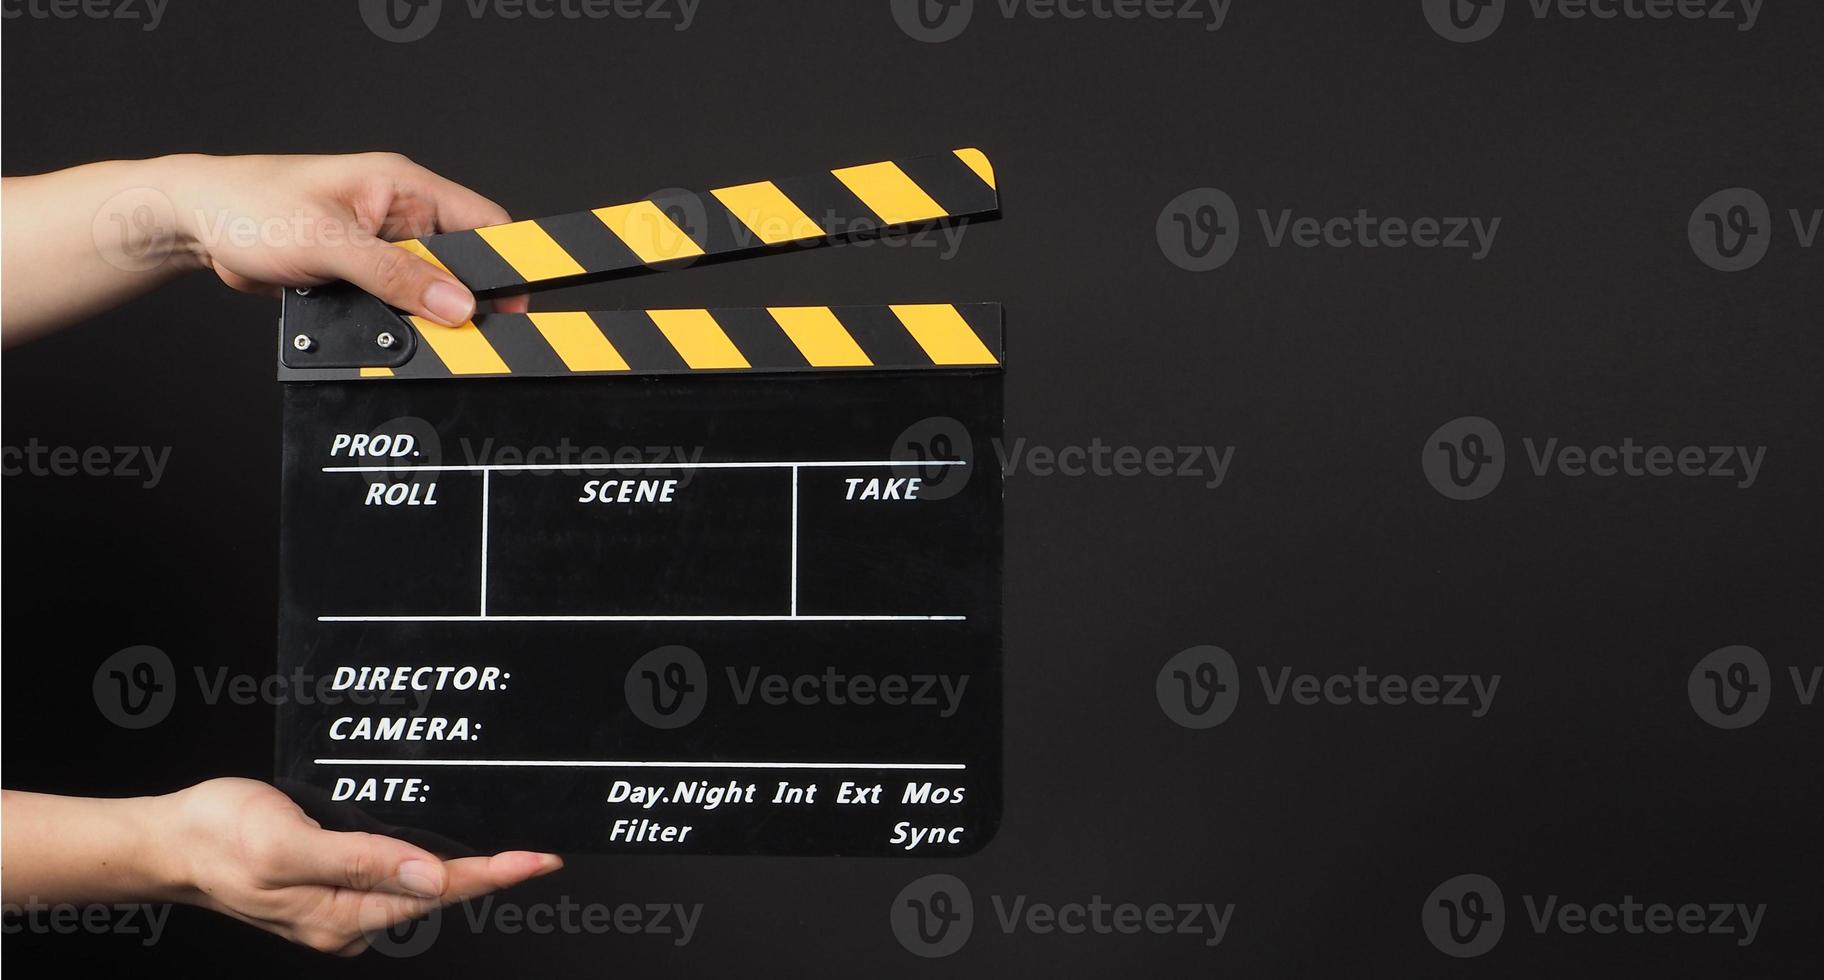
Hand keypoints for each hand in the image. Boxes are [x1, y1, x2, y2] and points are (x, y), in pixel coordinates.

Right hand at [153, 778, 560, 954]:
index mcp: (340, 916)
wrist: (170, 841)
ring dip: (459, 869)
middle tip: (541, 854)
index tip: (542, 860)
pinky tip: (441, 849)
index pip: (437, 893)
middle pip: (435, 895)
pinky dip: (422, 861)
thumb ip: (362, 861)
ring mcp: (339, 907)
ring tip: (508, 853)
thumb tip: (430, 877)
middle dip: (490, 874)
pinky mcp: (331, 888)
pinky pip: (390, 875)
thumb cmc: (220, 837)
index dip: (495, 875)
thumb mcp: (288, 844)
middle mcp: (346, 920)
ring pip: (415, 886)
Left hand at [166, 152, 529, 324]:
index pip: (484, 222)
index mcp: (404, 185)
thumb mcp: (329, 242)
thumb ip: (396, 275)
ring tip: (404, 326)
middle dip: (459, 299)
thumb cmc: (248, 206)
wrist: (194, 223)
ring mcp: (381, 243)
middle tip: (455, 330)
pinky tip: (377, 324)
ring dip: (422, 313)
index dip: (507, 263)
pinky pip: (398, 301)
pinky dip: (395, 321)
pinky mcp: (362, 271)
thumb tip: (455, 304)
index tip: (513, 304)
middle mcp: (399, 212)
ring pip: (430, 288)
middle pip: (462, 263)